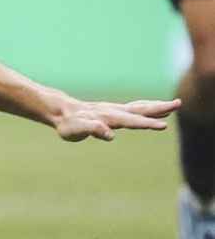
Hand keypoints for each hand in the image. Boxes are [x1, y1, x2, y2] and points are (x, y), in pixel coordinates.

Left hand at [53, 97, 178, 141]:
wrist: (60, 111)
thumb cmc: (67, 124)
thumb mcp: (76, 130)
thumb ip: (92, 129)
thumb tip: (109, 134)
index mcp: (108, 117)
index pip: (131, 122)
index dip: (146, 124)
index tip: (163, 126)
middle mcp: (114, 111)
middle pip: (140, 110)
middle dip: (159, 109)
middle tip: (178, 104)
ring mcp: (115, 110)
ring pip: (139, 107)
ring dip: (157, 107)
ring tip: (175, 105)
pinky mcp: (114, 111)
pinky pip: (135, 108)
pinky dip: (147, 108)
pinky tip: (155, 109)